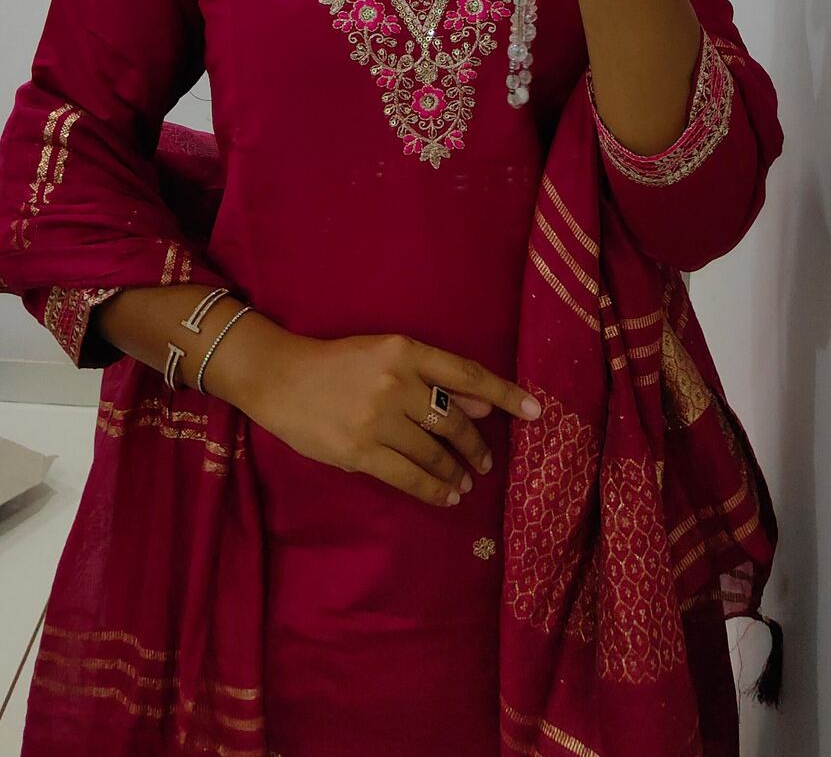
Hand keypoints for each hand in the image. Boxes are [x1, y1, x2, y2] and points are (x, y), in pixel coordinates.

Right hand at [251, 329, 541, 508]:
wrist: (281, 377)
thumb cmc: (337, 363)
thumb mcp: (387, 355)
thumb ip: (433, 377)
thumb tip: (480, 406)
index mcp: (405, 350)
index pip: (467, 374)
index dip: (504, 394)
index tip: (535, 410)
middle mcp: (396, 382)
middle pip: (454, 420)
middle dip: (476, 445)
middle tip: (486, 462)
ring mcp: (377, 419)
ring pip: (434, 452)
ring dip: (456, 471)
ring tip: (465, 482)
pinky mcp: (359, 451)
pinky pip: (409, 477)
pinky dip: (434, 489)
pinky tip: (446, 495)